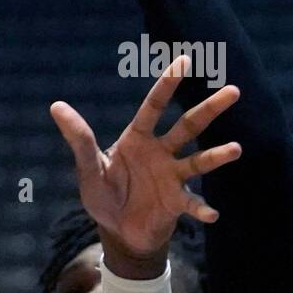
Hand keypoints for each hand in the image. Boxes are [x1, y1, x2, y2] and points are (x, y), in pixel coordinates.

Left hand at [51, 56, 241, 266]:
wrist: (118, 233)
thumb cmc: (104, 197)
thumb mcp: (88, 169)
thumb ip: (80, 140)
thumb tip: (56, 106)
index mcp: (138, 139)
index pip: (154, 107)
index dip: (168, 85)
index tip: (185, 60)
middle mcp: (161, 153)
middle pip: (189, 126)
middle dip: (210, 109)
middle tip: (234, 91)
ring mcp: (173, 177)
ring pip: (199, 161)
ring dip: (217, 156)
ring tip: (235, 149)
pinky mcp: (177, 203)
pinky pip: (192, 204)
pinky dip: (202, 209)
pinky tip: (211, 214)